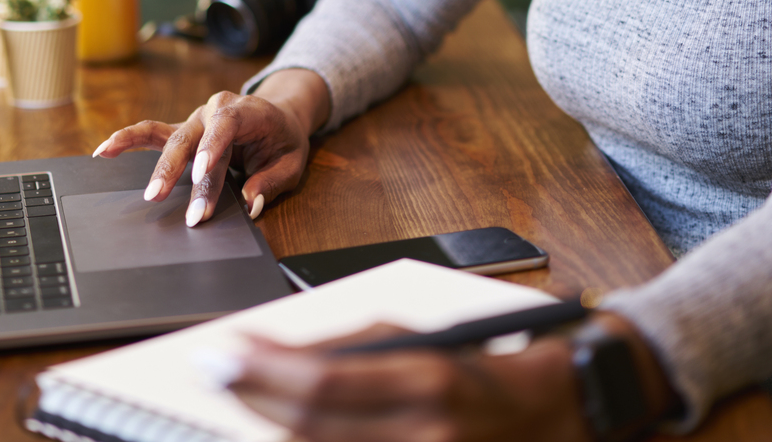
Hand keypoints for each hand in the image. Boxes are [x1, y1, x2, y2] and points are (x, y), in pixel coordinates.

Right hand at [92, 68, 331, 226]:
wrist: (278, 116)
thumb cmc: (284, 139)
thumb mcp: (292, 162)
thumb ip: (271, 182)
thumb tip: (251, 204)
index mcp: (247, 110)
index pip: (226, 124)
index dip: (211, 148)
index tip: (200, 174)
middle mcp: (216, 109)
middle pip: (192, 139)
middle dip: (177, 171)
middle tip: (163, 198)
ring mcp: (196, 119)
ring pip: (170, 138)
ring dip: (156, 165)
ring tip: (145, 190)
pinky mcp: (183, 131)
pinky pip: (151, 133)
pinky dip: (127, 140)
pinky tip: (104, 152)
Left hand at [226, 326, 588, 441]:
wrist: (561, 416)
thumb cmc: (487, 368)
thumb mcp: (425, 338)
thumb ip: (353, 347)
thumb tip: (280, 355)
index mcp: (431, 383)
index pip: (323, 383)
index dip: (262, 371)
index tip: (220, 352)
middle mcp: (427, 437)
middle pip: (310, 429)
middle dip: (251, 398)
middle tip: (210, 370)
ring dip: (268, 430)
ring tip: (237, 401)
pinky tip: (281, 433)